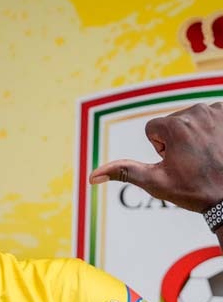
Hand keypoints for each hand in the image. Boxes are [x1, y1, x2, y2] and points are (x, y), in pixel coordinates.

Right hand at [90, 102, 222, 213]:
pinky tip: (219, 148)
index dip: (160, 148)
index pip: (153, 129)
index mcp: (175, 126)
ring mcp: (217, 111)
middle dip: (178, 141)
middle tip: (192, 162)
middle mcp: (197, 112)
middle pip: (173, 122)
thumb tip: (92, 176)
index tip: (176, 162)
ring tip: (207, 156)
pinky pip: (212, 117)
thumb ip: (124, 172)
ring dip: (195, 136)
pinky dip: (213, 131)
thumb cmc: (195, 190)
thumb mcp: (155, 182)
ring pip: (192, 120)